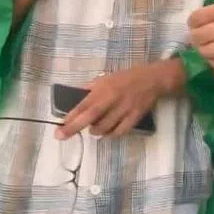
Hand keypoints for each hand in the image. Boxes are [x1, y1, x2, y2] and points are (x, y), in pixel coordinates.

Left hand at [55, 64, 169, 139]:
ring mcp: (124, 109)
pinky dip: (111, 134)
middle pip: (91, 117)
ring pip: (104, 128)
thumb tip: (76, 97)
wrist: (153, 79)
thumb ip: (91, 88)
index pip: (84, 104)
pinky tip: (108, 132)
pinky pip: (119, 131)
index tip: (60, 125)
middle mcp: (112, 99)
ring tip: (94, 129)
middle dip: (73, 128)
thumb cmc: (127, 77)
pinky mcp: (135, 117)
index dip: (71, 116)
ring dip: (95, 131)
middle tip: (60, 136)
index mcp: (104, 88)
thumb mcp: (107, 78)